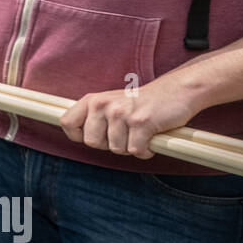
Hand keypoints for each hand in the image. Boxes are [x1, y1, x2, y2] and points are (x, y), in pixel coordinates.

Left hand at [58, 77, 199, 159]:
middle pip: (92, 143)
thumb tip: (77, 136)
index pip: (67, 123)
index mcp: (92, 100)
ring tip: (140, 132)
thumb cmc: (141, 104)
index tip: (96, 136)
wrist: (175, 91)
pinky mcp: (141, 122)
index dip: (78, 136)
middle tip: (125, 134)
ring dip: (131, 147)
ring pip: (117, 149)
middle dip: (110, 145)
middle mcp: (103, 105)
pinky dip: (146, 150)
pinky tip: (151, 137)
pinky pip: (136, 151)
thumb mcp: (110, 104)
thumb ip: (92, 117)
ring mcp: (121, 113)